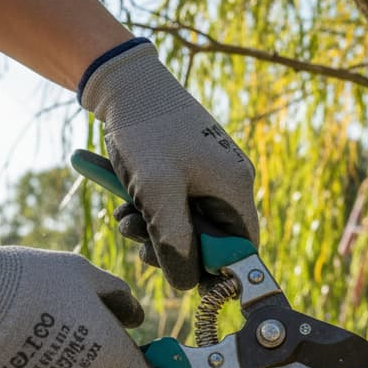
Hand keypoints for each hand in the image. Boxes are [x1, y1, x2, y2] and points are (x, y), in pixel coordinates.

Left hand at [80, 39, 258, 289]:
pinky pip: (175, 205)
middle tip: (139, 242)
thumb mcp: (157, 194)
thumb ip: (174, 243)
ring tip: (124, 217)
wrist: (124, 82)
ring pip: (188, 225)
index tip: (183, 276)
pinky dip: (151, 211)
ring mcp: (209, 175)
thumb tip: (186, 284)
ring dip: (155, 230)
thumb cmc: (144, 132)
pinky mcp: (188, 169)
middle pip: (212, 240)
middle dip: (173, 247)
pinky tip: (125, 203)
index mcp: (235, 188)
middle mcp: (229, 182)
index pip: (243, 249)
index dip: (217, 270)